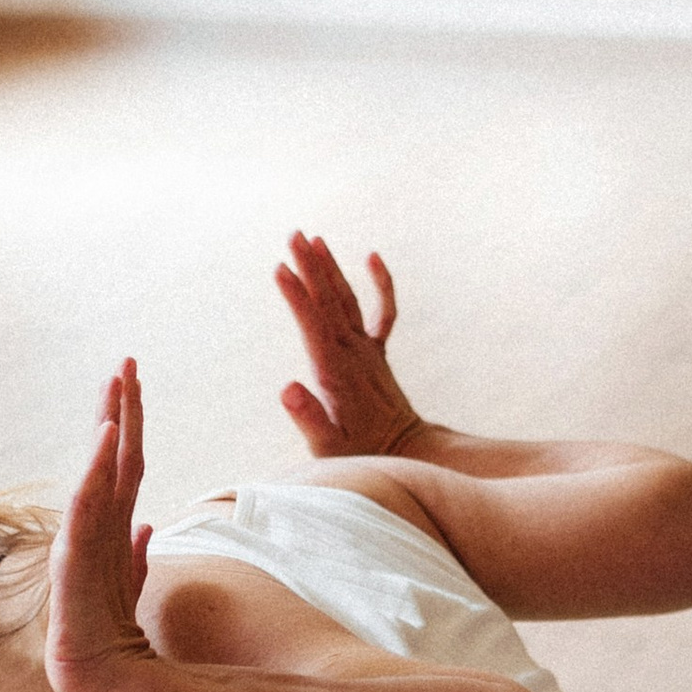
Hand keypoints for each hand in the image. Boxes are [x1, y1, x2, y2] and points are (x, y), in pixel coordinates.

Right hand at [45, 358, 155, 691]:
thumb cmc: (120, 646)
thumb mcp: (134, 593)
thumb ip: (136, 560)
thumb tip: (146, 525)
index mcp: (108, 537)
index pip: (123, 469)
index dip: (128, 425)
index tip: (132, 379)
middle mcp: (90, 538)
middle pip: (108, 465)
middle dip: (115, 412)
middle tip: (125, 361)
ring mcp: (78, 555)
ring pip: (95, 484)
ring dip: (103, 438)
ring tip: (113, 394)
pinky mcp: (72, 575)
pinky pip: (85, 520)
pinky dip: (94, 480)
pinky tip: (104, 444)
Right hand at [274, 232, 423, 460]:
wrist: (410, 454)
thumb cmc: (363, 456)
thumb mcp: (329, 449)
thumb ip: (309, 418)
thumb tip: (287, 388)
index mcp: (336, 374)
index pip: (313, 327)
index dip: (297, 297)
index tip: (280, 269)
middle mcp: (354, 355)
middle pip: (329, 303)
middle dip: (310, 268)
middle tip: (292, 235)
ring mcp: (369, 351)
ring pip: (349, 301)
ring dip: (331, 269)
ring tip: (314, 239)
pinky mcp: (378, 354)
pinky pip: (383, 312)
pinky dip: (381, 284)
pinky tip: (372, 258)